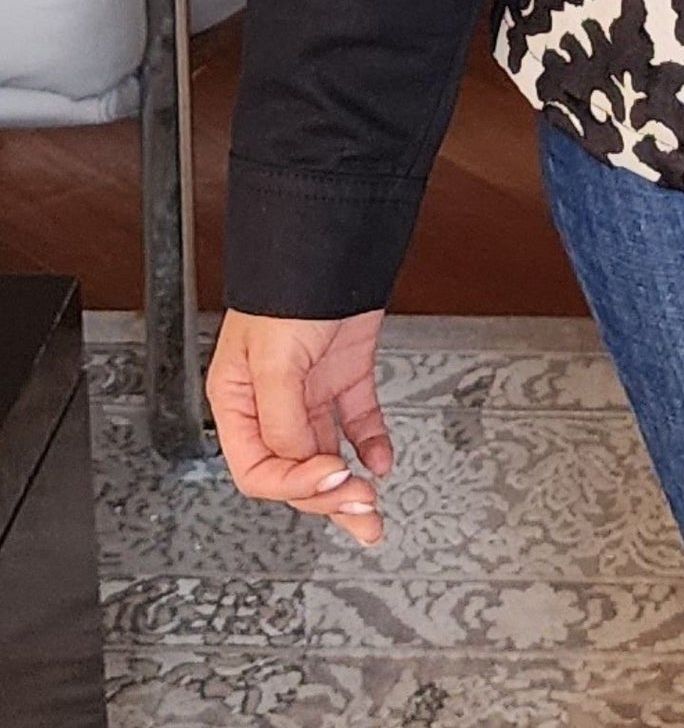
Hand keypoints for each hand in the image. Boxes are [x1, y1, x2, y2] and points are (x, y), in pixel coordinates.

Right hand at [207, 306, 393, 546]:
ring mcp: (310, 389)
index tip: (331, 480)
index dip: (295, 485)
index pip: (259, 470)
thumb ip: (284, 420)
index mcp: (238, 402)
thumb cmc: (286, 287)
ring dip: (350, 484)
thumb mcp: (274, 360)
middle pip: (294, 470)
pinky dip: (372, 443)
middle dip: (327, 495)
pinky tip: (382, 459)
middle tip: (360, 509)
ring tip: (373, 509)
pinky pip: (356, 420)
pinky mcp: (344, 373)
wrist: (332, 238)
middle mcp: (271, 402)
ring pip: (326, 454)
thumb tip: (302, 466)